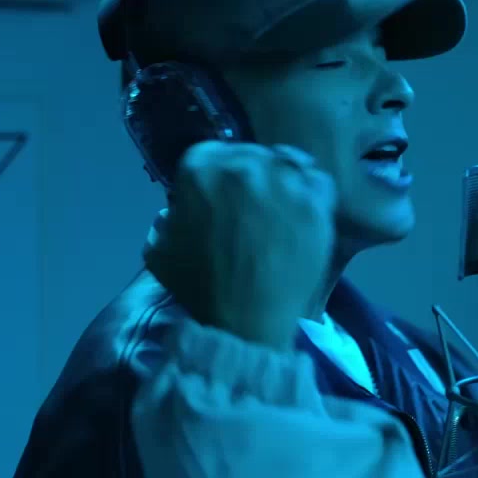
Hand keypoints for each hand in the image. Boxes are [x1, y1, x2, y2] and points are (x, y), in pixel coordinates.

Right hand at [145, 141, 335, 350]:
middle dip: (249, 176)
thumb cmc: (200, 288)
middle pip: (250, 155)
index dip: (216, 176)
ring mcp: (284, 180)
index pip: (209, 155)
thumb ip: (167, 217)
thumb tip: (180, 208)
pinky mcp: (316, 201)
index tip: (221, 196)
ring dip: (282, 178)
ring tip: (281, 205)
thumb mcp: (159, 249)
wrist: (246, 322)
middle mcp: (243, 163)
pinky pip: (318, 180)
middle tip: (253, 206)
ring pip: (286, 162)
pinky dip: (311, 190)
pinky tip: (303, 209)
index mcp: (199, 167)